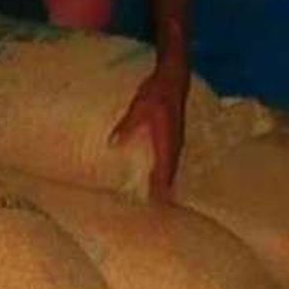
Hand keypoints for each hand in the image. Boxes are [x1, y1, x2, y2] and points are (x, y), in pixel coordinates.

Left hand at [110, 62, 189, 200]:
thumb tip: (112, 144)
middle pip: (170, 174)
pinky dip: (167, 172)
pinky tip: (160, 178)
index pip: (164, 169)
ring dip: (166, 183)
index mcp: (166, 139)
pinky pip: (171, 160)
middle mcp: (174, 143)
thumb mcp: (138, 107)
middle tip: (160, 211)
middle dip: (165, 192)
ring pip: (172, 168)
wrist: (175, 77)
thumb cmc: (156, 92)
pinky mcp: (174, 138)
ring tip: (162, 202)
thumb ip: (126, 126)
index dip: (160, 188)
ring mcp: (176, 141)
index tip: (158, 205)